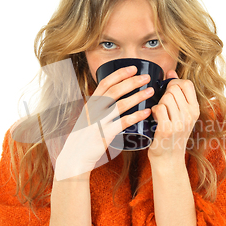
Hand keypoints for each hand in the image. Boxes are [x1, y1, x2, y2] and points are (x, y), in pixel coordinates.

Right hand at [53, 66, 152, 180]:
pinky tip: (146, 113)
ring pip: (121, 105)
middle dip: (132, 82)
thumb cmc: (84, 137)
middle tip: (146, 77)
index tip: (133, 68)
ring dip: (137, 96)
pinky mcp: (104, 134)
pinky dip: (136, 116)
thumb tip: (114, 98)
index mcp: (91, 103)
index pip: (105, 82)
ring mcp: (99, 121)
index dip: (120, 74)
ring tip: (150, 91)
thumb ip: (99, 107)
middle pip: (115, 90)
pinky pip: (122, 122)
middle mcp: (94, 109)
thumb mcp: (88, 117)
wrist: (75, 157)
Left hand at [148, 69, 199, 164]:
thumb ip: (178, 94)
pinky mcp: (167, 129)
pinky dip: (153, 111)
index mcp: (195, 109)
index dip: (174, 83)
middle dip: (164, 94)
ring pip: (165, 97)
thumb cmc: (172, 134)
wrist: (168, 159)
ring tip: (159, 114)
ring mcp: (179, 123)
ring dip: (159, 103)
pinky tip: (154, 118)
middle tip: (163, 106)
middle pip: (173, 89)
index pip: (186, 84)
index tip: (169, 92)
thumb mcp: (181, 114)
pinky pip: (158, 109)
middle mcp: (190, 115)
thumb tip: (171, 72)